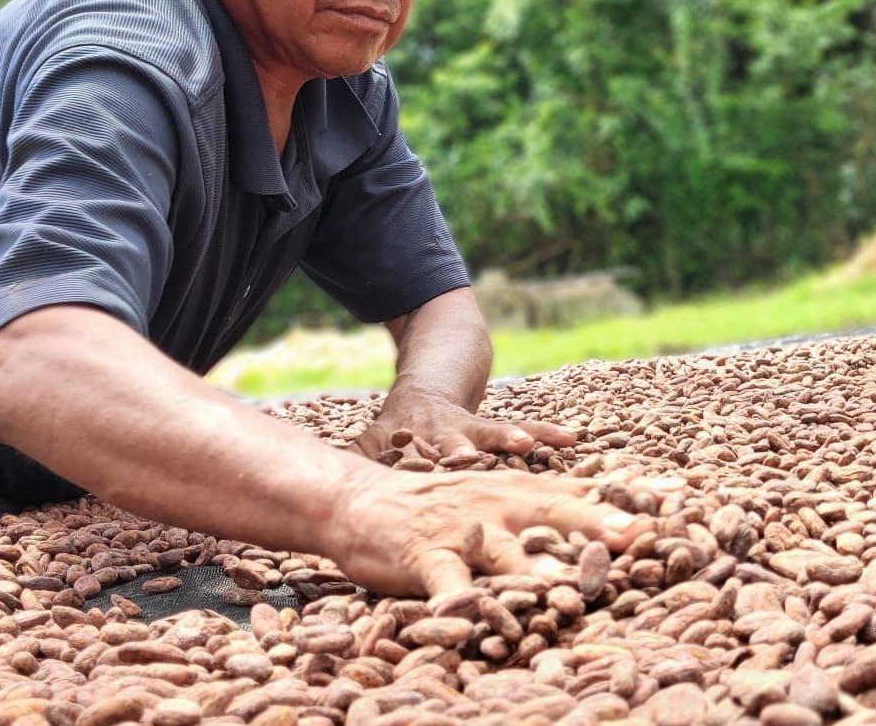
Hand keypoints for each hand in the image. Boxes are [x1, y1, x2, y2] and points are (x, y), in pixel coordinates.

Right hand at [328, 467, 679, 596]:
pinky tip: (469, 621)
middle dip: (598, 522)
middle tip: (637, 534)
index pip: (589, 488)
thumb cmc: (446, 507)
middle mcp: (501, 504)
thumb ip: (558, 511)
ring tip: (564, 585)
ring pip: (506, 550)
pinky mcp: (426, 557)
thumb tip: (626, 525)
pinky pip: (447, 585)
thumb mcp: (505, 500)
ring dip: (535, 567)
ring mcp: (464, 530)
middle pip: (556, 512)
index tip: (683, 496)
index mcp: (525, 491)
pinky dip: (458, 604)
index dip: (634, 493)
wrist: (364, 500)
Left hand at [352, 384, 576, 459]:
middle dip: (461, 452)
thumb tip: (304, 490)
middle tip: (470, 456)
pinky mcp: (497, 425)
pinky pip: (527, 427)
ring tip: (528, 441)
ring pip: (492, 433)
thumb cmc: (400, 430)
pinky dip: (548, 432)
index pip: (410, 462)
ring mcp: (472, 428)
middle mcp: (443, 435)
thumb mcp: (373, 444)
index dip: (412, 473)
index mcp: (411, 445)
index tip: (413, 480)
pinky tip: (572, 438)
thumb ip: (352, 466)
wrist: (431, 385)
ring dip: (508, 437)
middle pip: (452, 446)